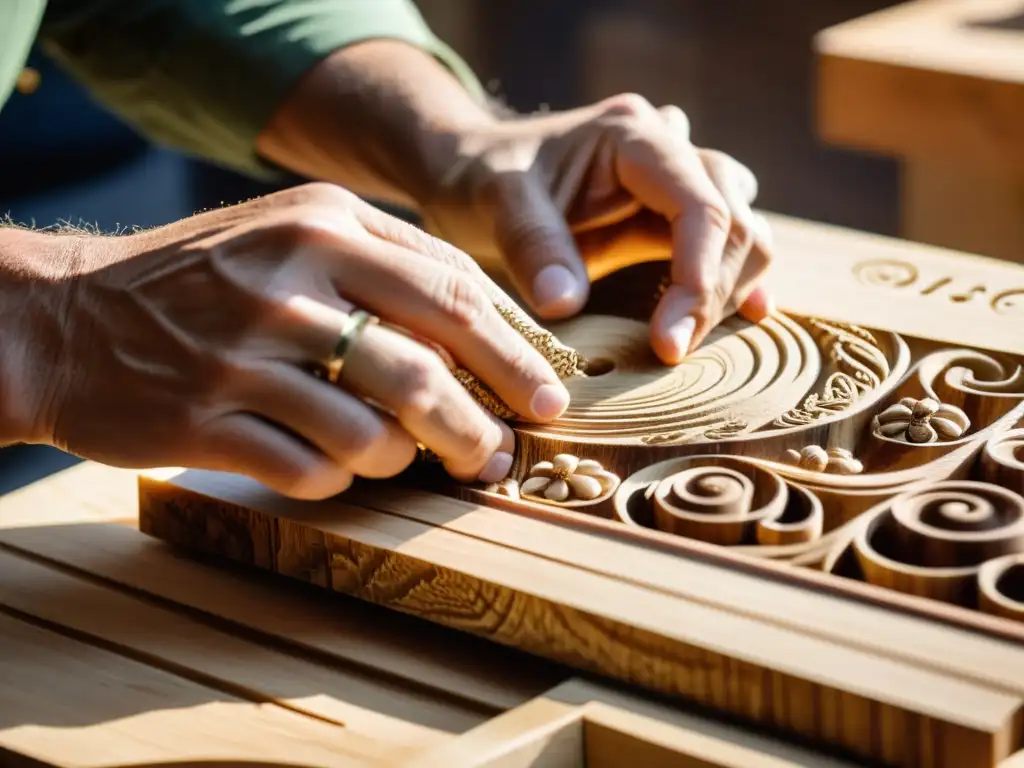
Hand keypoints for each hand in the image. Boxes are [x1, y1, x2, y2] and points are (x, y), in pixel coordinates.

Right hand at [1, 183, 569, 498]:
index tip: (550, 391)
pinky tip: (339, 467)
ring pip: (372, 432)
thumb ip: (386, 263)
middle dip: (485, 419)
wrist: (66, 315)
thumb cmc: (206, 278)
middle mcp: (286, 282)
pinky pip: (311, 470)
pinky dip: (341, 479)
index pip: (452, 288)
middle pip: (424, 365)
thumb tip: (493, 325)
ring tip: (413, 460)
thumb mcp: (292, 232)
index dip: (514, 349)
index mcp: (323, 224)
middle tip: (508, 453)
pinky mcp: (205, 420)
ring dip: (408, 458)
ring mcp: (242, 354)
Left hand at [422, 93, 773, 364]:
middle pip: (734, 219)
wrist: (475, 171)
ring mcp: (676, 182)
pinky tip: (743, 318)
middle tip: (670, 351)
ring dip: (728, 287)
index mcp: (632, 135)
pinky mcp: (673, 217)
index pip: (700, 202)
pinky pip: (725, 246)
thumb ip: (532, 245)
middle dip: (712, 290)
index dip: (699, 273)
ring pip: (742, 230)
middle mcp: (668, 150)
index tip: (670, 340)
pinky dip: (731, 282)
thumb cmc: (483, 177)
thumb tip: (565, 305)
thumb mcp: (497, 201)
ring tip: (687, 342)